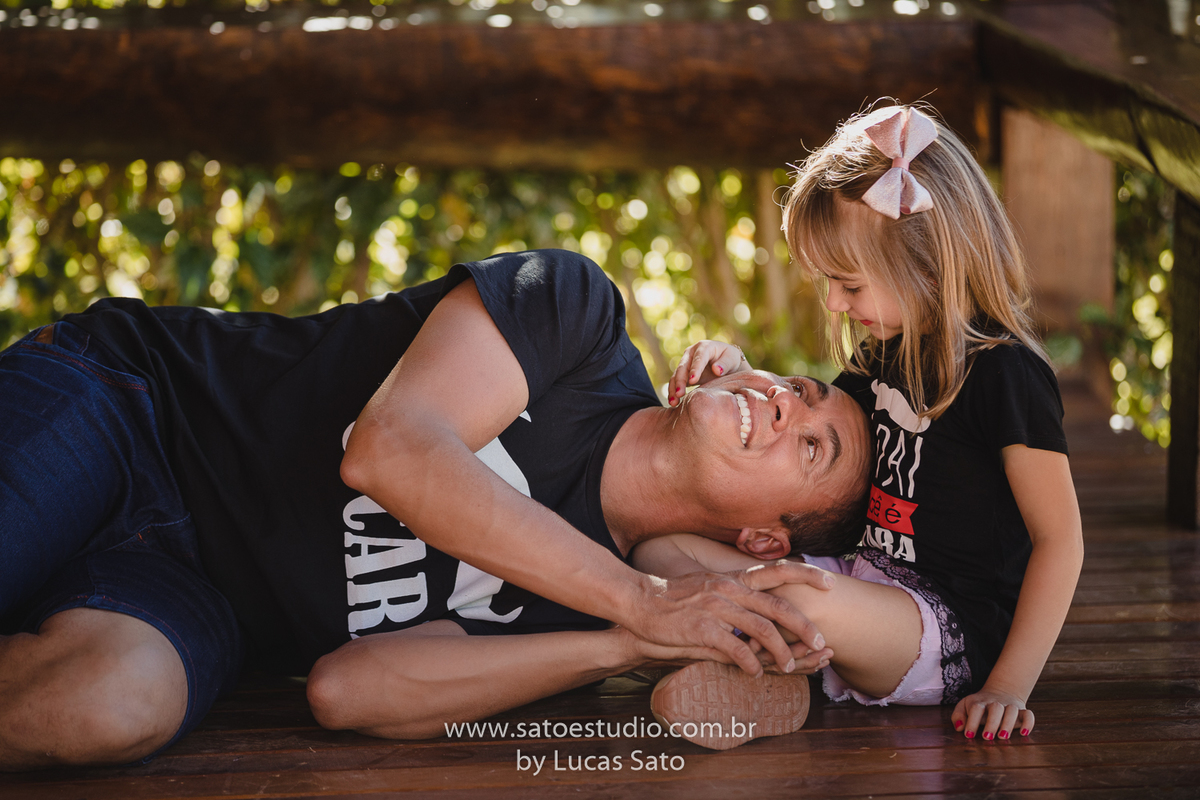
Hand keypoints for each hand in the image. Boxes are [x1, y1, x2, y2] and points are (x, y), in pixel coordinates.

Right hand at [623, 561, 833, 675]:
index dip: (807, 575)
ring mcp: (716, 608)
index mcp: (733, 579)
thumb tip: (760, 607)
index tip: (831, 582)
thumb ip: (735, 596)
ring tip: (790, 665)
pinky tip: (755, 672)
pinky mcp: (702, 629)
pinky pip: (736, 648)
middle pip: (778, 606)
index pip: (777, 570)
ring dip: (782, 651)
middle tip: (821, 643)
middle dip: (805, 626)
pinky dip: (751, 663)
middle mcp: (729, 589)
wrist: (639, 601)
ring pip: (763, 630)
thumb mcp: (709, 587)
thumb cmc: (675, 599)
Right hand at [668, 340, 751, 405]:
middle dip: (680, 380)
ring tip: (673, 402)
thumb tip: (717, 369)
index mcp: (705, 347)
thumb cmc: (729, 360)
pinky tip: (673, 402)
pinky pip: (675, 382)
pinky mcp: (683, 374)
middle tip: (680, 394)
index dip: (695, 369)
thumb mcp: (731, 359)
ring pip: (676, 375)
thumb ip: (725, 363)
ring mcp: (686, 363)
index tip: (692, 381)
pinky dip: (673, 391)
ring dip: (674, 388)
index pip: (699, 358)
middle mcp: (692, 353)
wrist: (726, 364)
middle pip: (683, 366)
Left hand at [951, 687, 1033, 740]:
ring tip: (1002, 737)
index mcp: (980, 702)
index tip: (968, 735)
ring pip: (1012, 711)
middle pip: (995, 708)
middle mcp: (996, 703)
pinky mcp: (1022, 711)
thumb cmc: (979, 705)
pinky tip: (1023, 733)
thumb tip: (959, 728)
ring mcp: (1010, 706)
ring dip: (1008, 723)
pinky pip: (1028, 714)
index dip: (971, 722)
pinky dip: (1028, 723)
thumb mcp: (965, 706)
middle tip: (987, 737)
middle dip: (992, 723)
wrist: (1001, 691)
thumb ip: (958, 716)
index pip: (976, 708)